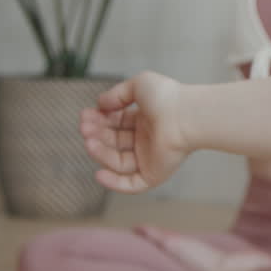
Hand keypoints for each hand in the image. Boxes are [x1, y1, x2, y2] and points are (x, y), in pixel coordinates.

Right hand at [79, 71, 188, 193]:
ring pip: (118, 161)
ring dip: (100, 153)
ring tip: (89, 142)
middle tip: (84, 127)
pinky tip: (99, 174)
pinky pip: (131, 184)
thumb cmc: (167, 98)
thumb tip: (100, 103)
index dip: (99, 120)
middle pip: (114, 142)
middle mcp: (148, 140)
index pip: (116, 124)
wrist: (186, 116)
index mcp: (146, 120)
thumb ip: (117, 94)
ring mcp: (151, 158)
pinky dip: (114, 183)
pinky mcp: (155, 174)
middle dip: (97, 135)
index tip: (85, 114)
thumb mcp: (139, 85)